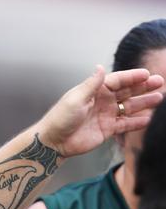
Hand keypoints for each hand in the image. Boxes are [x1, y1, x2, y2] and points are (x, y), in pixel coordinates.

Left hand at [39, 66, 162, 156]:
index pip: (117, 80)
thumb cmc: (60, 118)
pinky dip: (137, 122)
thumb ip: (91, 84)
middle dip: (143, 87)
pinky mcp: (107, 129)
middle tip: (160, 83)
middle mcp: (102, 101)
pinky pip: (126, 124)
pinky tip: (149, 119)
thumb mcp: (76, 98)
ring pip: (129, 107)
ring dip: (144, 103)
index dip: (132, 77)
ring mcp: (106, 115)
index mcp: (94, 90)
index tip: (147, 74)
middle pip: (127, 92)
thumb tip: (100, 67)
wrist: (54, 141)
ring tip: (159, 99)